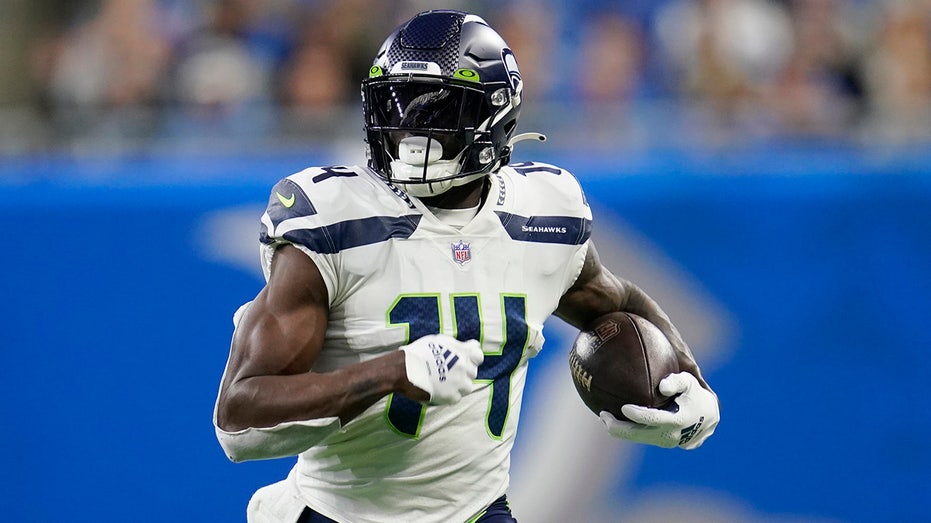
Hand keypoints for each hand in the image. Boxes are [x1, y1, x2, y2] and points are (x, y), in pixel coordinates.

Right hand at [399, 334, 483, 404]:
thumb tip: (470, 346)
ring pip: (467, 387)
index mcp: (462, 351)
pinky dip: (449, 395)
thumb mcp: (439, 341)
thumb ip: (456, 345)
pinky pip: (456, 397)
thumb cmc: (418, 353)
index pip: (478, 356)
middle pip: (472, 372)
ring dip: (458, 385)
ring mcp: (459, 383)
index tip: (463, 360)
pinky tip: (438, 390)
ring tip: (443, 383)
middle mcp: (464, 366)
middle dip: (463, 372)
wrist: (403, 370)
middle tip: (448, 372)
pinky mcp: (452, 396)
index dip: (471, 359)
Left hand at [600, 371, 718, 448]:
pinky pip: (646, 438)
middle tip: (602, 415)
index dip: (636, 415)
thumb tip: (662, 386)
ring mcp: (669, 444)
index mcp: (676, 421)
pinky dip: (634, 431)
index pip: (651, 419)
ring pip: (640, 438)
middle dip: (616, 428)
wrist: (711, 415)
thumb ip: (676, 381)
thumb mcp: (689, 382)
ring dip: (623, 430)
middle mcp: (671, 436)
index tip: (622, 407)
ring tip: (606, 418)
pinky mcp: (667, 446)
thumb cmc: (695, 393)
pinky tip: (621, 421)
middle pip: (637, 436)